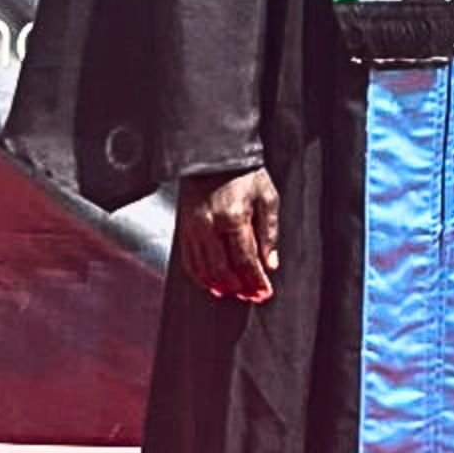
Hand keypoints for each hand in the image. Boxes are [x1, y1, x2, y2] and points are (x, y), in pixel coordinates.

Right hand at [178, 168, 279, 301]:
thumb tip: (270, 264)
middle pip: (223, 270)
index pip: (245, 260)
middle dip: (240, 287)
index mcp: (233, 218)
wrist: (214, 156)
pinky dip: (201, 277)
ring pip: (203, 269)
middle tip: (252, 296)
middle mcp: (209, 226)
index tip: (264, 293)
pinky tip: (213, 283)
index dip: (255, 280)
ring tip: (236, 292)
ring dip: (221, 286)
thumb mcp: (267, 198)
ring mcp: (192, 229)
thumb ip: (270, 233)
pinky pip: (189, 261)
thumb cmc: (244, 175)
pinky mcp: (183, 229)